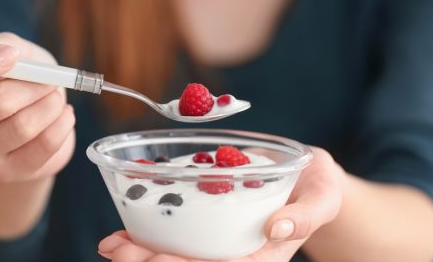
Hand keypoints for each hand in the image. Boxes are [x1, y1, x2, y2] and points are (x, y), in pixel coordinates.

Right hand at [0, 17, 75, 181]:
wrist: (36, 126)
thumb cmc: (17, 82)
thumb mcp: (5, 53)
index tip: (11, 56)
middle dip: (33, 84)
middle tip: (50, 79)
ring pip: (23, 125)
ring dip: (51, 104)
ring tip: (57, 96)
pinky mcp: (10, 171)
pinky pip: (43, 146)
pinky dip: (62, 124)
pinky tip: (65, 114)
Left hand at [97, 147, 343, 261]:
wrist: (306, 178)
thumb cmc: (318, 189)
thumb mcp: (323, 196)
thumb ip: (307, 214)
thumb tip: (279, 227)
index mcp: (264, 257)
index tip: (160, 259)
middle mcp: (237, 254)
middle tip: (116, 250)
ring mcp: (220, 242)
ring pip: (178, 256)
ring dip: (140, 253)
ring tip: (110, 244)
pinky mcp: (209, 225)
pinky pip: (176, 236)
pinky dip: (147, 235)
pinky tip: (123, 231)